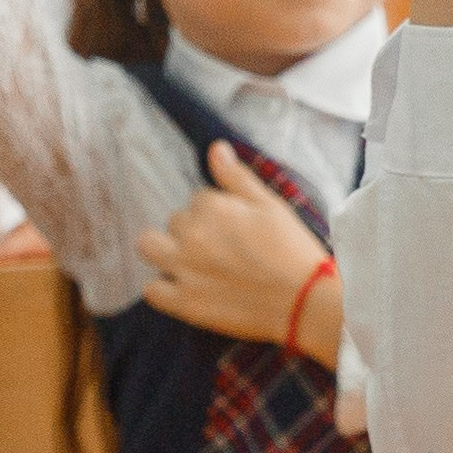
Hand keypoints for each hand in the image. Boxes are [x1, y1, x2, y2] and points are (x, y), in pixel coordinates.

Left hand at [137, 145, 339, 359]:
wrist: (304, 301)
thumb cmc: (292, 250)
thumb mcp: (269, 204)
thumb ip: (236, 177)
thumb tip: (216, 148)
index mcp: (211, 207)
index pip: (198, 199)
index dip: (216, 212)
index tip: (235, 229)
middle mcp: (191, 235)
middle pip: (175, 222)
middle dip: (192, 229)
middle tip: (220, 248)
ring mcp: (184, 270)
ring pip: (148, 246)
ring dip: (162, 248)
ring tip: (187, 259)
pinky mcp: (184, 303)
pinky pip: (150, 290)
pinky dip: (162, 288)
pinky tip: (182, 287)